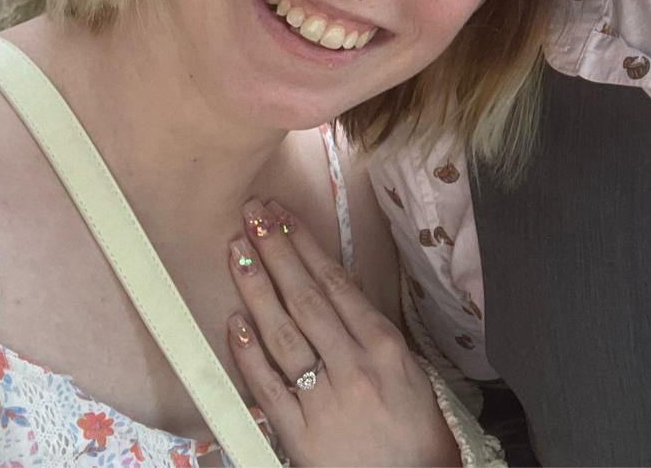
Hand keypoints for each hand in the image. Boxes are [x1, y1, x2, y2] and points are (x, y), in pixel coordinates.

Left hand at [226, 197, 459, 466]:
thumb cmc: (416, 432)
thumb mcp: (410, 371)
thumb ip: (372, 333)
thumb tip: (338, 291)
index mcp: (385, 348)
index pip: (337, 285)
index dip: (307, 247)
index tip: (284, 217)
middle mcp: (354, 367)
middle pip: (306, 300)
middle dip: (276, 253)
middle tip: (252, 216)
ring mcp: (324, 400)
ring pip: (283, 335)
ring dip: (257, 290)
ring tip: (236, 252)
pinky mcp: (299, 434)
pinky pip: (269, 387)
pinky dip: (249, 354)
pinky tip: (234, 322)